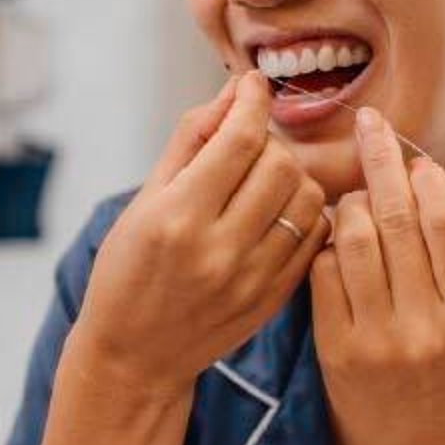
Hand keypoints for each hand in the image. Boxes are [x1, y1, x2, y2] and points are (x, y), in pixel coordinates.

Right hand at [70, 70, 330, 398]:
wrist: (135, 357)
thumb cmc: (128, 271)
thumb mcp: (144, 200)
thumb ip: (191, 140)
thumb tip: (235, 91)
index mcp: (177, 217)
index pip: (238, 140)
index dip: (251, 101)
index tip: (252, 87)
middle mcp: (218, 249)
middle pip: (281, 164)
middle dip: (269, 140)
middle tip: (248, 146)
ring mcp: (252, 277)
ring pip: (308, 197)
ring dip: (292, 175)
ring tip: (264, 180)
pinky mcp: (274, 298)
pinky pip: (315, 236)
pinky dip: (305, 212)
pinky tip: (277, 212)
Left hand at [309, 106, 444, 444]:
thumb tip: (425, 180)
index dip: (425, 176)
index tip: (411, 150)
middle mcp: (427, 326)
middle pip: (397, 220)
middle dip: (380, 161)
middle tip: (369, 123)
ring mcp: (378, 339)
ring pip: (354, 239)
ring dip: (349, 202)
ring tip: (352, 192)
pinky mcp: (336, 350)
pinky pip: (324, 274)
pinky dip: (327, 244)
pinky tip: (333, 237)